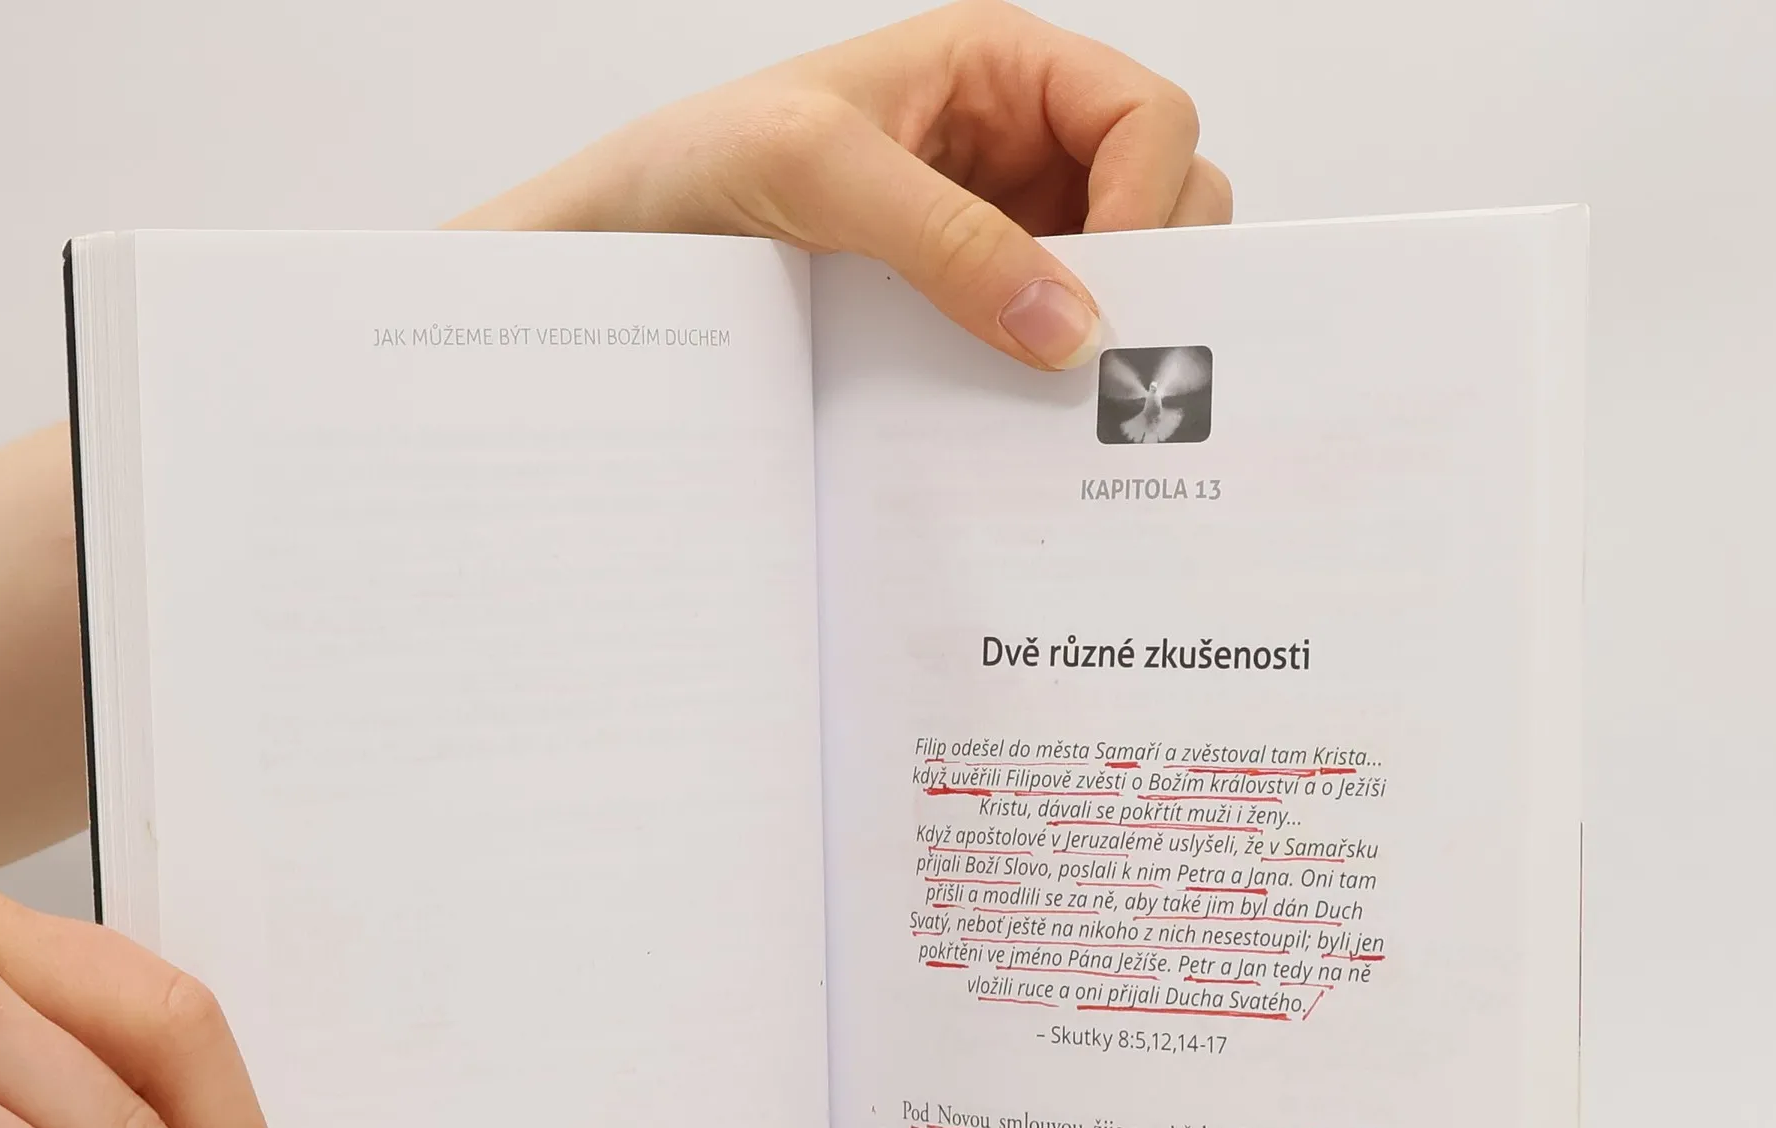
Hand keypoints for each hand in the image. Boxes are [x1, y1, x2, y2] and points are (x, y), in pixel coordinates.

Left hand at [452, 0, 1228, 370]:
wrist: (615, 254)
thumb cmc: (694, 166)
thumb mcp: (818, 171)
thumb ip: (949, 239)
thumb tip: (1069, 326)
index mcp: (998, 69)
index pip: (1147, 117)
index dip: (1154, 198)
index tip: (1113, 286)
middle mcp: (1012, 148)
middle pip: (1160, 197)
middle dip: (1151, 270)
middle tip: (1107, 353)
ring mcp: (992, 235)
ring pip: (1111, 280)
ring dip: (1103, 332)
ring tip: (1062, 392)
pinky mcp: (959, 311)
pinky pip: (1042, 341)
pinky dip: (1049, 375)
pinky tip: (1020, 408)